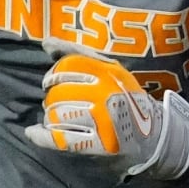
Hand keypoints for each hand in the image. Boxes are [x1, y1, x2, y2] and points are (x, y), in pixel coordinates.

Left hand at [24, 38, 188, 180]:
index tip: (52, 82)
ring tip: (55, 118)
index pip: (67, 67)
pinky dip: (42, 136)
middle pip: (59, 92)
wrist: (154, 136)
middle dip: (51, 98)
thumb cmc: (127, 99)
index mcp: (110, 72)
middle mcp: (107, 93)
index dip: (53, 75)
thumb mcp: (111, 69)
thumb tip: (47, 42)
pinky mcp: (99, 145)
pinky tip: (34, 133)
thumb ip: (78, 53)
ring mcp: (103, 120)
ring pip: (58, 114)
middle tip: (56, 103)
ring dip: (50, 117)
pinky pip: (60, 138)